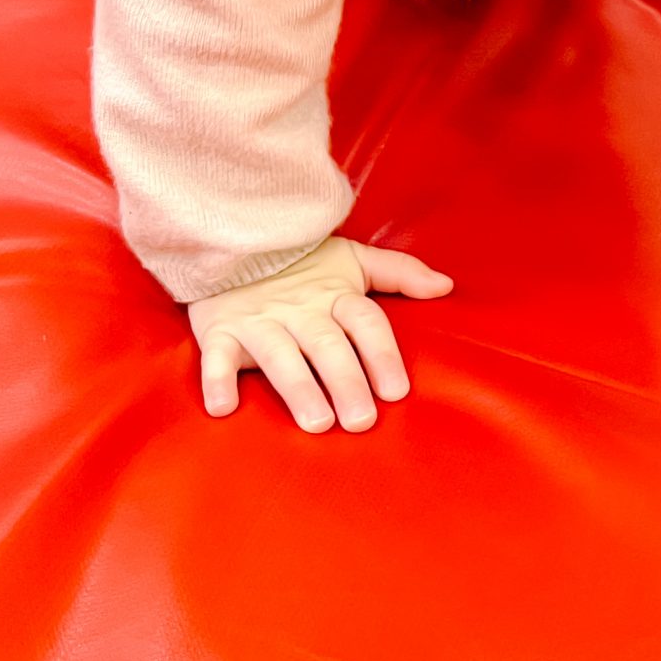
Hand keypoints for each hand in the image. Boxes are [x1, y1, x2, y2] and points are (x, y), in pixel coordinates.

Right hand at [188, 238, 452, 429]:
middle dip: (345, 381)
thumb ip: (400, 273)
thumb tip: (445, 286)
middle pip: (327, 345)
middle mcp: (298, 309)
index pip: (364, 322)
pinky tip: (224, 408)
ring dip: (297, 387)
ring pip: (279, 355)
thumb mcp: (352, 259)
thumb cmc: (301, 262)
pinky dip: (217, 379)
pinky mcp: (218, 329)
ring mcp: (257, 320)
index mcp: (333, 294)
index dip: (381, 353)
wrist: (233, 237)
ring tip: (317, 423)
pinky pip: (215, 355)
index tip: (397, 391)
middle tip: (362, 420)